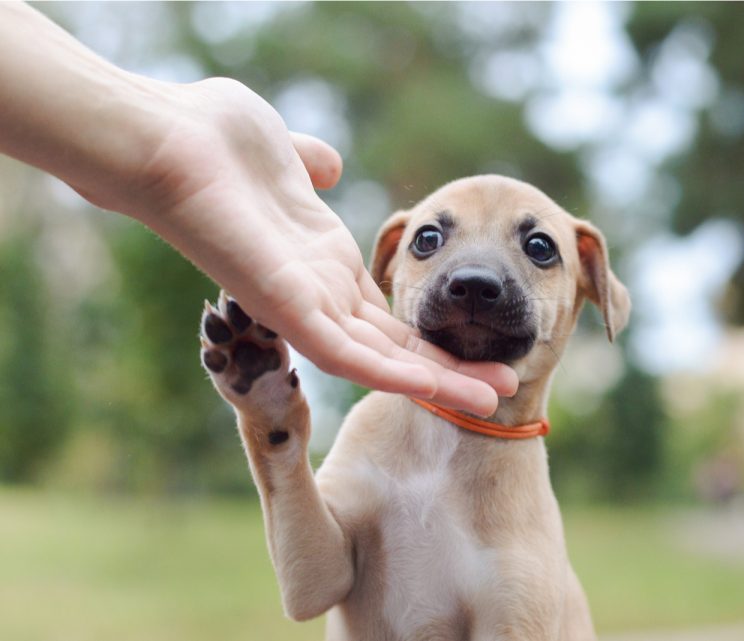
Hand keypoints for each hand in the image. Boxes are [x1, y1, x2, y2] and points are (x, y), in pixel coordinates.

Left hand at [114, 78, 516, 415]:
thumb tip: (328, 163)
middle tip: (507, 389)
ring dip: (439, 382)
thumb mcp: (283, 150)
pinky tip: (434, 388)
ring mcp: (300, 306)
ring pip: (380, 360)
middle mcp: (316, 294)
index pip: (386, 317)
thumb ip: (309, 164)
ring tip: (496, 398)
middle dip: (450, 370)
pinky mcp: (285, 309)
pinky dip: (391, 373)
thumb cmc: (214, 139)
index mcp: (321, 266)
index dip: (432, 338)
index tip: (481, 350)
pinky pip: (345, 353)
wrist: (163, 137)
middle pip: (395, 346)